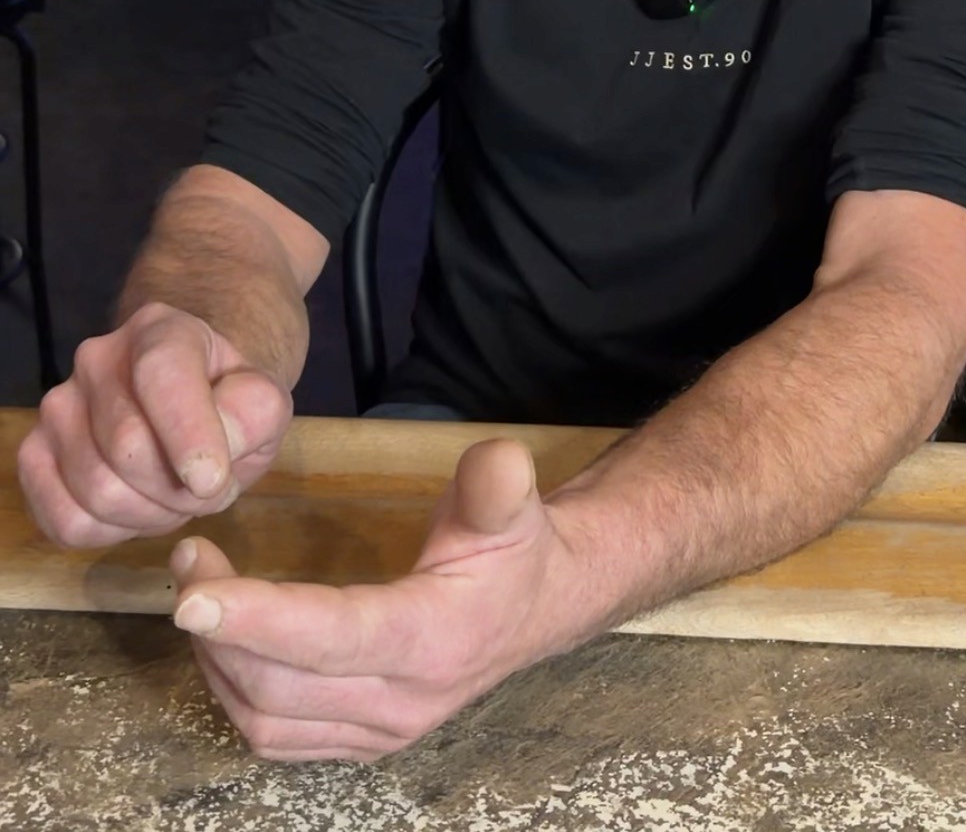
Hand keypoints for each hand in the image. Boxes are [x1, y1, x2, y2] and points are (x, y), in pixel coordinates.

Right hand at [17, 302, 291, 547]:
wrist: (192, 403)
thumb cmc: (228, 402)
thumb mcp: (264, 400)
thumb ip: (254, 414)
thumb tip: (206, 464)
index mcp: (160, 330)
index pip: (160, 374)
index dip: (187, 434)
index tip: (211, 480)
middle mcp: (97, 359)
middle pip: (127, 447)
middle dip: (179, 489)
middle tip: (207, 487)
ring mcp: (59, 406)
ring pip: (96, 490)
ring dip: (150, 514)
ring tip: (176, 495)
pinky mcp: (34, 455)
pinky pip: (65, 520)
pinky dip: (110, 533)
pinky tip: (138, 509)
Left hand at [170, 437, 593, 762]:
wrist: (538, 609)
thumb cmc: (514, 549)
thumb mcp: (512, 505)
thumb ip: (498, 483)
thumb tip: (500, 462)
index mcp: (433, 640)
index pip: (332, 636)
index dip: (258, 618)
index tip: (194, 595)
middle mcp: (401, 702)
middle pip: (279, 686)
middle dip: (218, 627)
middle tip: (188, 561)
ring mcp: (378, 732)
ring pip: (265, 719)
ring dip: (216, 659)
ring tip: (197, 591)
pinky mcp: (361, 742)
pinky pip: (275, 737)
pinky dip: (234, 692)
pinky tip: (224, 638)